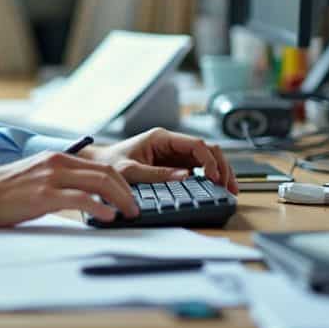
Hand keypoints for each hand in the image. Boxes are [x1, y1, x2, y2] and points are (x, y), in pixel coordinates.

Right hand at [0, 150, 139, 226]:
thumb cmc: (4, 191)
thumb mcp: (36, 177)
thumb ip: (60, 180)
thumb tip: (86, 196)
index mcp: (56, 158)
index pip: (101, 166)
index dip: (122, 183)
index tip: (131, 198)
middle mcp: (56, 163)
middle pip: (106, 172)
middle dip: (127, 191)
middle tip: (135, 208)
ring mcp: (50, 178)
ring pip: (98, 183)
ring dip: (120, 199)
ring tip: (128, 214)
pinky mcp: (43, 195)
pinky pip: (80, 199)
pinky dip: (100, 207)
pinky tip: (108, 217)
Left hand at [80, 128, 237, 193]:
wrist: (99, 165)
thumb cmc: (110, 163)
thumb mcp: (130, 171)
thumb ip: (156, 174)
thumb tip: (184, 176)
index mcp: (161, 138)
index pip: (196, 144)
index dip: (210, 160)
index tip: (214, 178)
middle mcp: (170, 142)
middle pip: (207, 149)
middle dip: (222, 166)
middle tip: (229, 187)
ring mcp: (173, 152)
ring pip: (206, 157)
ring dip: (220, 171)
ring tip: (229, 189)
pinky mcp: (173, 162)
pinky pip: (198, 166)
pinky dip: (210, 176)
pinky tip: (217, 187)